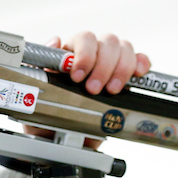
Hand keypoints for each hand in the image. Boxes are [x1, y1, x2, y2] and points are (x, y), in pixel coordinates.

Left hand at [23, 33, 149, 147]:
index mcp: (70, 52)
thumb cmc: (47, 113)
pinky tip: (138, 74)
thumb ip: (41, 65)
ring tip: (111, 90)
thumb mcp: (36, 92)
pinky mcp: (125, 76)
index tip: (77, 77)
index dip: (84, 55)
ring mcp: (110, 63)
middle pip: (107, 42)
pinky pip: (139, 60)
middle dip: (103, 67)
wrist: (59, 138)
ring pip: (124, 48)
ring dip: (121, 69)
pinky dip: (141, 63)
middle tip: (93, 89)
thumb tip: (54, 41)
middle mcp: (92, 53)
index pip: (83, 39)